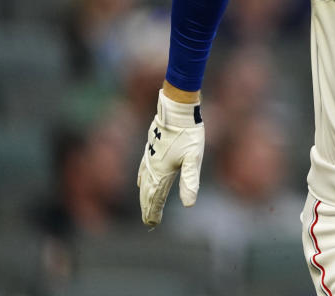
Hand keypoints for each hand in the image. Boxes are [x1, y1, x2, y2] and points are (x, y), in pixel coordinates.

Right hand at [137, 89, 204, 226]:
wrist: (177, 110)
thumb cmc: (188, 134)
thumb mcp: (194, 158)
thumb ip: (190, 181)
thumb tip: (189, 204)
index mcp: (162, 172)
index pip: (155, 197)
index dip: (154, 211)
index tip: (152, 224)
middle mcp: (152, 167)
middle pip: (148, 192)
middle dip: (148, 207)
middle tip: (148, 222)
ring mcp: (150, 157)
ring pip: (144, 181)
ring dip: (144, 196)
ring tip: (144, 207)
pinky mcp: (151, 149)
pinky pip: (143, 169)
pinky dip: (142, 180)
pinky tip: (140, 182)